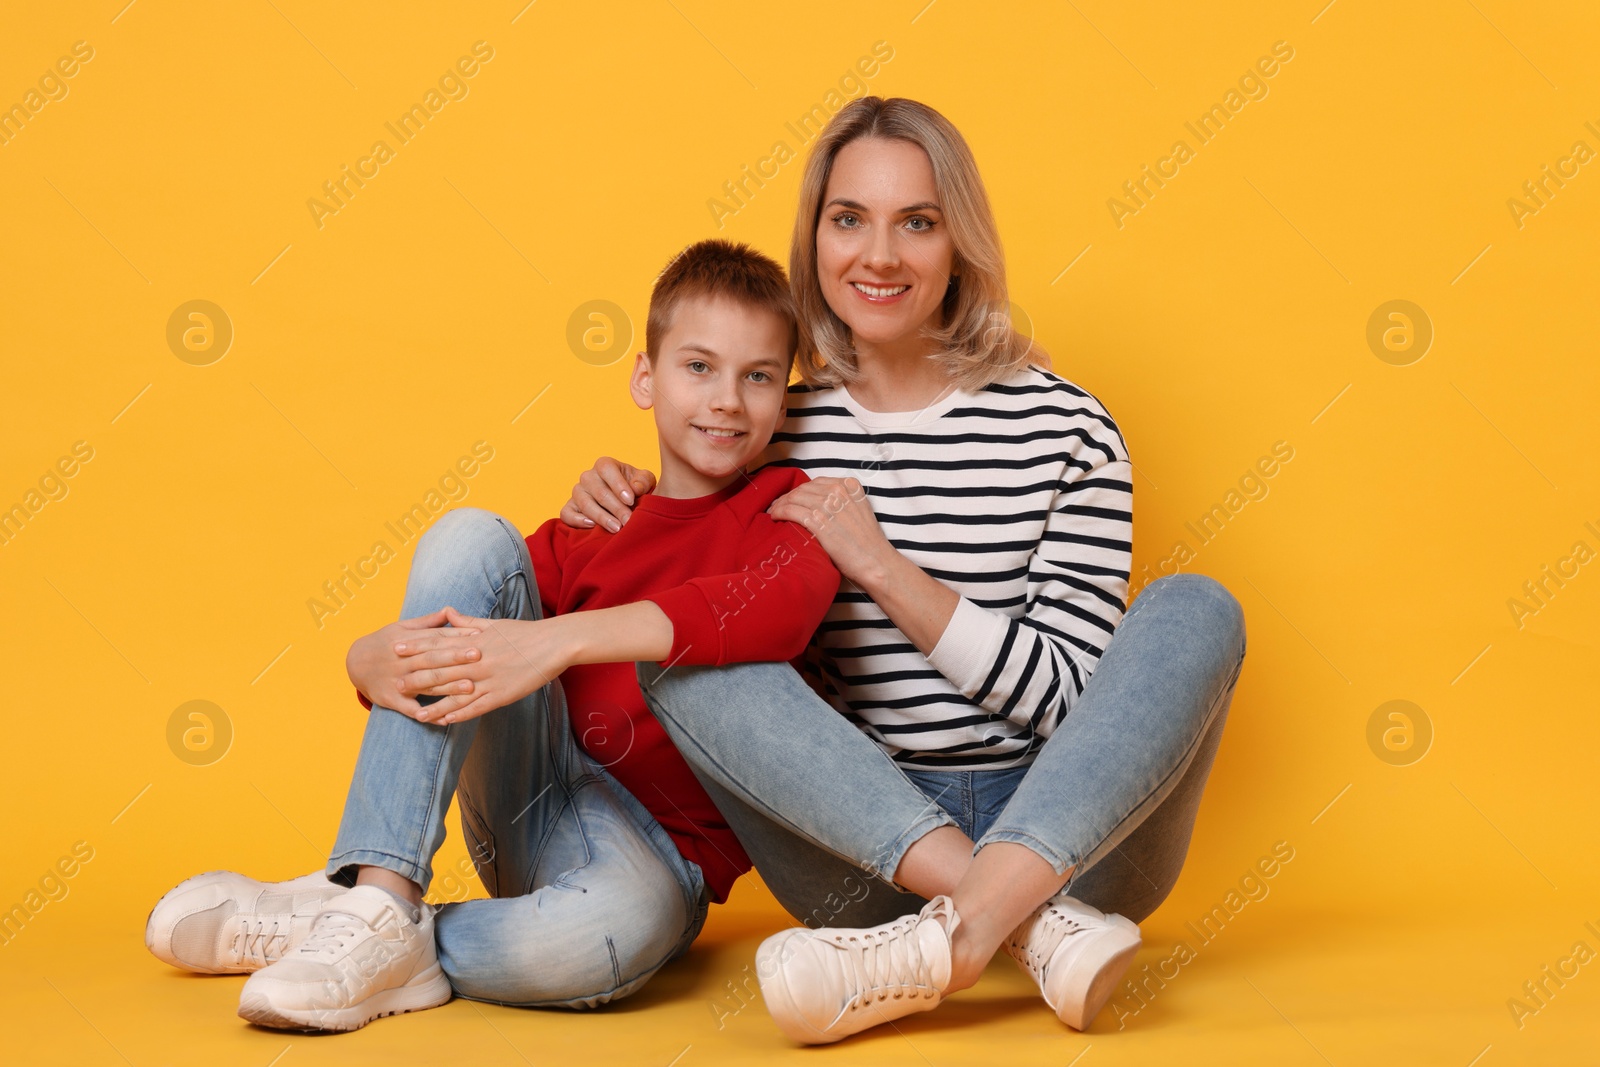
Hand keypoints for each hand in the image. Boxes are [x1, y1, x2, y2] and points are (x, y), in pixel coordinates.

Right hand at [346, 608, 483, 715]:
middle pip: (432, 659)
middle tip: (479, 656)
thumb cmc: (384, 642)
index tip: (478, 636)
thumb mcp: (401, 628)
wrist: (354, 663)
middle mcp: (402, 661)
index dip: (456, 637)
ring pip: (425, 684)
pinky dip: (427, 715)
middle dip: (455, 657)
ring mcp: (396, 681)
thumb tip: (450, 609)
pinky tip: (445, 720)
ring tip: (470, 687)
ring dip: (448, 687)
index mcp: (406, 641)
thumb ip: (427, 622)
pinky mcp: (391, 700)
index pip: (434, 638)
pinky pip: (410, 709)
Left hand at [404, 606, 575, 724]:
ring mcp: (488, 679)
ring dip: (434, 704)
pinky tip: (446, 721)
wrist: (553, 644)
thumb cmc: (524, 632)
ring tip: (416, 714)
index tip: (396, 650)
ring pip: (455, 694)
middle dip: (416, 678)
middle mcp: (477, 661)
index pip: (438, 645)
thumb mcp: (493, 623)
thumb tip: (447, 612)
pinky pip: (476, 707)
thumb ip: (467, 621)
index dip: (416, 648)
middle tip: (395, 684)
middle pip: (441, 670)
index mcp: (474, 642)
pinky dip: (460, 714)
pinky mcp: (502, 694)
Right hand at [559, 457, 655, 532]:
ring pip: (584, 503)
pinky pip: (566, 513)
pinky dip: (577, 520)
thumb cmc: (635, 488)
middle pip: (599, 491)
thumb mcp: (644, 481)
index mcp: (604, 465)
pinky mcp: (570, 507)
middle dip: (616, 508)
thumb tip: (636, 488)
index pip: (606, 469)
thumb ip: (642, 481)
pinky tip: (592, 526)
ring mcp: (577, 492)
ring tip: (616, 528)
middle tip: (628, 521)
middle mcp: (588, 476)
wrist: (625, 502)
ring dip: (601, 517)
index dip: (618, 484)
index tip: (630, 500)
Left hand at [768, 477, 891, 586]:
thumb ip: (841, 502)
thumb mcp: (858, 510)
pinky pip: (791, 511)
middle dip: (787, 497)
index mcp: (850, 486)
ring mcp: (829, 505)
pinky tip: (775, 518)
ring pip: (794, 498)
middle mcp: (839, 491)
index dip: (800, 491)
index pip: (816, 483)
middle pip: (803, 489)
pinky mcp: (819, 521)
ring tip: (774, 513)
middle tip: (777, 506)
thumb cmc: (866, 542)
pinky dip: (780, 512)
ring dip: (780, 505)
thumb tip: (816, 503)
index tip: (791, 499)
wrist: (875, 561)